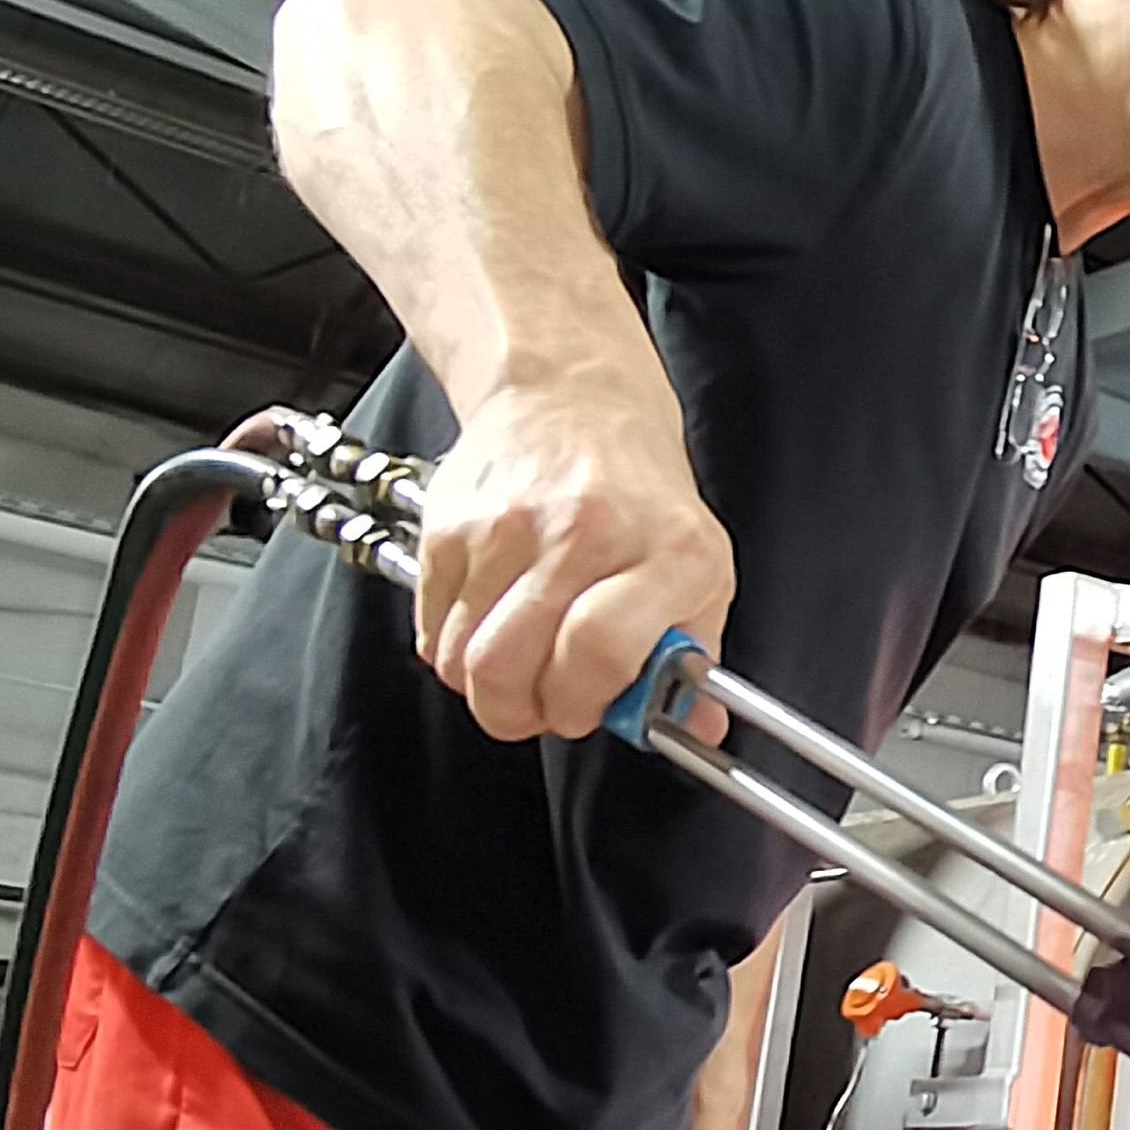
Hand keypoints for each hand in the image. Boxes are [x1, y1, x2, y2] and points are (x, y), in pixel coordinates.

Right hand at [411, 360, 733, 742]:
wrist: (572, 399)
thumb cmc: (641, 496)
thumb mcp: (700, 568)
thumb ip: (692, 657)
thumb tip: (699, 729)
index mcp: (665, 553)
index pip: (599, 652)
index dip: (582, 702)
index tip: (585, 709)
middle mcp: (584, 533)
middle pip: (509, 669)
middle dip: (520, 712)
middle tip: (542, 703)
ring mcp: (507, 526)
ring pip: (461, 660)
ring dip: (484, 685)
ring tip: (517, 660)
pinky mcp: (447, 524)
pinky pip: (429, 629)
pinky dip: (453, 646)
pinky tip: (489, 622)